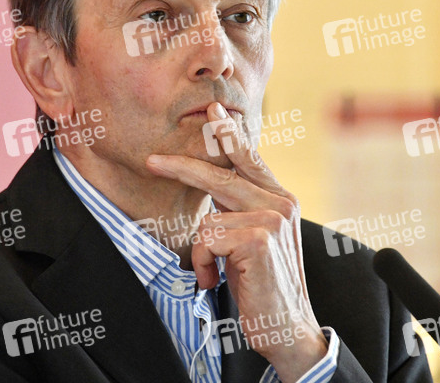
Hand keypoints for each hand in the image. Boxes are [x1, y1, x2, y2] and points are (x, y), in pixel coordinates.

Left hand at [146, 102, 327, 382]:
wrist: (287, 328)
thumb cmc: (261, 286)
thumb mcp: (251, 240)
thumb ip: (240, 209)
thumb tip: (212, 182)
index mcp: (279, 199)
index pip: (249, 158)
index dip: (228, 134)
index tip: (213, 111)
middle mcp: (280, 202)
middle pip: (221, 172)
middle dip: (182, 167)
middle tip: (152, 161)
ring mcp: (272, 218)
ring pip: (207, 217)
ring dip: (199, 253)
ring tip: (213, 274)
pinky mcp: (259, 237)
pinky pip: (206, 239)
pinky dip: (202, 265)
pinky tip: (217, 281)